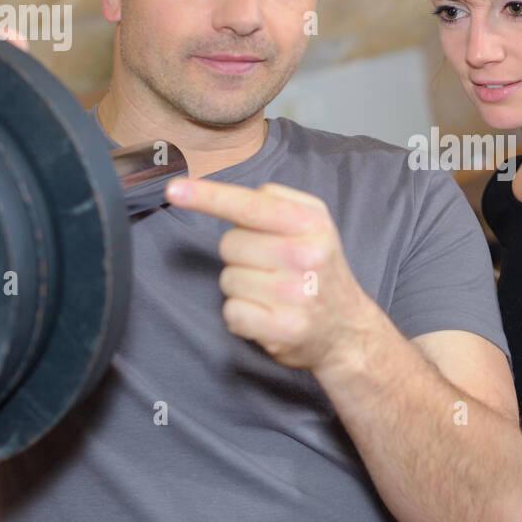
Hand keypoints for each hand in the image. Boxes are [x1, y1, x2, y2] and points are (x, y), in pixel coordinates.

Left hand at [165, 178, 374, 370]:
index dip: (208, 196)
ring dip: (242, 287)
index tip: (173, 190)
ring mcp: (295, 294)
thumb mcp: (316, 225)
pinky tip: (266, 315)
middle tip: (271, 268)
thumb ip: (278, 202)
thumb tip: (229, 197)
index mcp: (312, 223)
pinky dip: (241, 315)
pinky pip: (232, 311)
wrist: (348, 331)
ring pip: (227, 279)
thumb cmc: (320, 271)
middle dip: (240, 255)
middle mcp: (306, 255)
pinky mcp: (283, 328)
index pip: (250, 205)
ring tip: (273, 293)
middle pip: (229, 244)